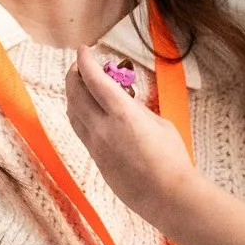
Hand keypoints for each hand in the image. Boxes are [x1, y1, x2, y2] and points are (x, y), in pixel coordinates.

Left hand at [65, 48, 192, 216]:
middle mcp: (103, 128)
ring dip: (73, 95)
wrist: (167, 195)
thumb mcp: (158, 123)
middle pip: (76, 94)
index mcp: (122, 114)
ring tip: (80, 85)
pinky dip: (78, 113)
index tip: (84, 49)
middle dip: (74, 75)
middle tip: (79, 65)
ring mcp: (96, 145)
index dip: (85, 61)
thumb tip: (124, 104)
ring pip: (73, 113)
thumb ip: (137, 110)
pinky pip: (80, 130)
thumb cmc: (171, 158)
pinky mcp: (96, 160)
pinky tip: (85, 111)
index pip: (94, 80)